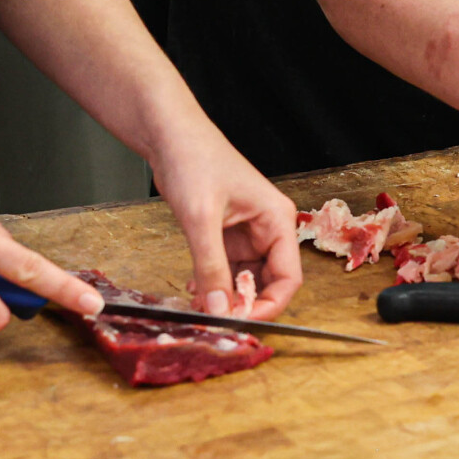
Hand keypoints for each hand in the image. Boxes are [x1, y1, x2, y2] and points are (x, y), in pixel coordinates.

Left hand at [146, 118, 304, 320]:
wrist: (170, 135)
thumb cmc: (194, 162)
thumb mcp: (201, 219)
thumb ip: (211, 268)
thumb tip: (220, 311)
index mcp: (277, 220)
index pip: (288, 277)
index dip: (268, 305)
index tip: (241, 323)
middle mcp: (268, 229)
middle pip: (268, 282)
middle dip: (244, 304)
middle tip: (215, 319)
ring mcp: (246, 232)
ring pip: (244, 278)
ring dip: (225, 297)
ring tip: (200, 308)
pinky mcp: (226, 233)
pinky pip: (225, 268)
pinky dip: (211, 284)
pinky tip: (193, 290)